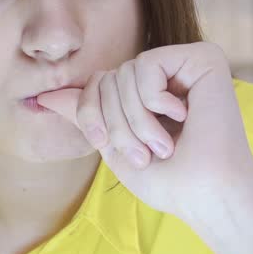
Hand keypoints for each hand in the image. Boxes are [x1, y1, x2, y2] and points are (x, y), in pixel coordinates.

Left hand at [36, 42, 252, 220]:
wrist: (208, 195)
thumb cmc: (170, 182)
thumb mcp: (115, 148)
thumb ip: (88, 117)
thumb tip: (44, 97)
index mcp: (148, 95)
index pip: (96, 84)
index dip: (90, 114)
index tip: (105, 146)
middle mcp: (168, 75)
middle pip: (108, 78)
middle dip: (115, 123)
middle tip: (145, 154)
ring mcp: (186, 65)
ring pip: (125, 72)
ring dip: (136, 119)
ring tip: (164, 145)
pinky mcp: (204, 58)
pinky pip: (147, 64)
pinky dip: (154, 100)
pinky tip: (185, 117)